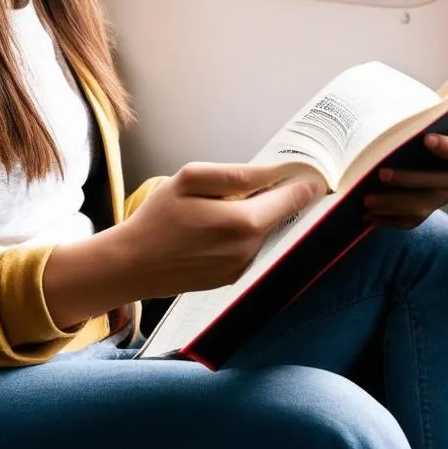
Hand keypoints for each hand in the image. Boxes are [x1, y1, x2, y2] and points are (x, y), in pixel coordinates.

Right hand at [112, 162, 322, 298]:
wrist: (133, 264)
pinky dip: (243, 232)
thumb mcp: (191, 180)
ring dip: (259, 215)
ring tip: (232, 201)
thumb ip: (236, 175)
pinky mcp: (232, 278)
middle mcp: (250, 250)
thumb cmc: (158, 217)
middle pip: (280, 216)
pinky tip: (218, 224)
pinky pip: (249, 247)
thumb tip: (274, 172)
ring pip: (264, 231)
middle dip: (282, 197)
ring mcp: (242, 267)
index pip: (291, 199)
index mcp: (243, 223)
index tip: (314, 170)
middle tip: (276, 177)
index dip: (305, 182)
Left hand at [363, 97, 447, 229]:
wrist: (432, 147)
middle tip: (382, 173)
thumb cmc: (438, 126)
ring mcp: (445, 197)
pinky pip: (410, 220)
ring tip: (367, 199)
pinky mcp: (429, 209)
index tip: (427, 138)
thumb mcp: (447, 115)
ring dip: (394, 204)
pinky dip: (389, 219)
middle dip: (410, 180)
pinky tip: (369, 215)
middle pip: (440, 185)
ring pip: (422, 206)